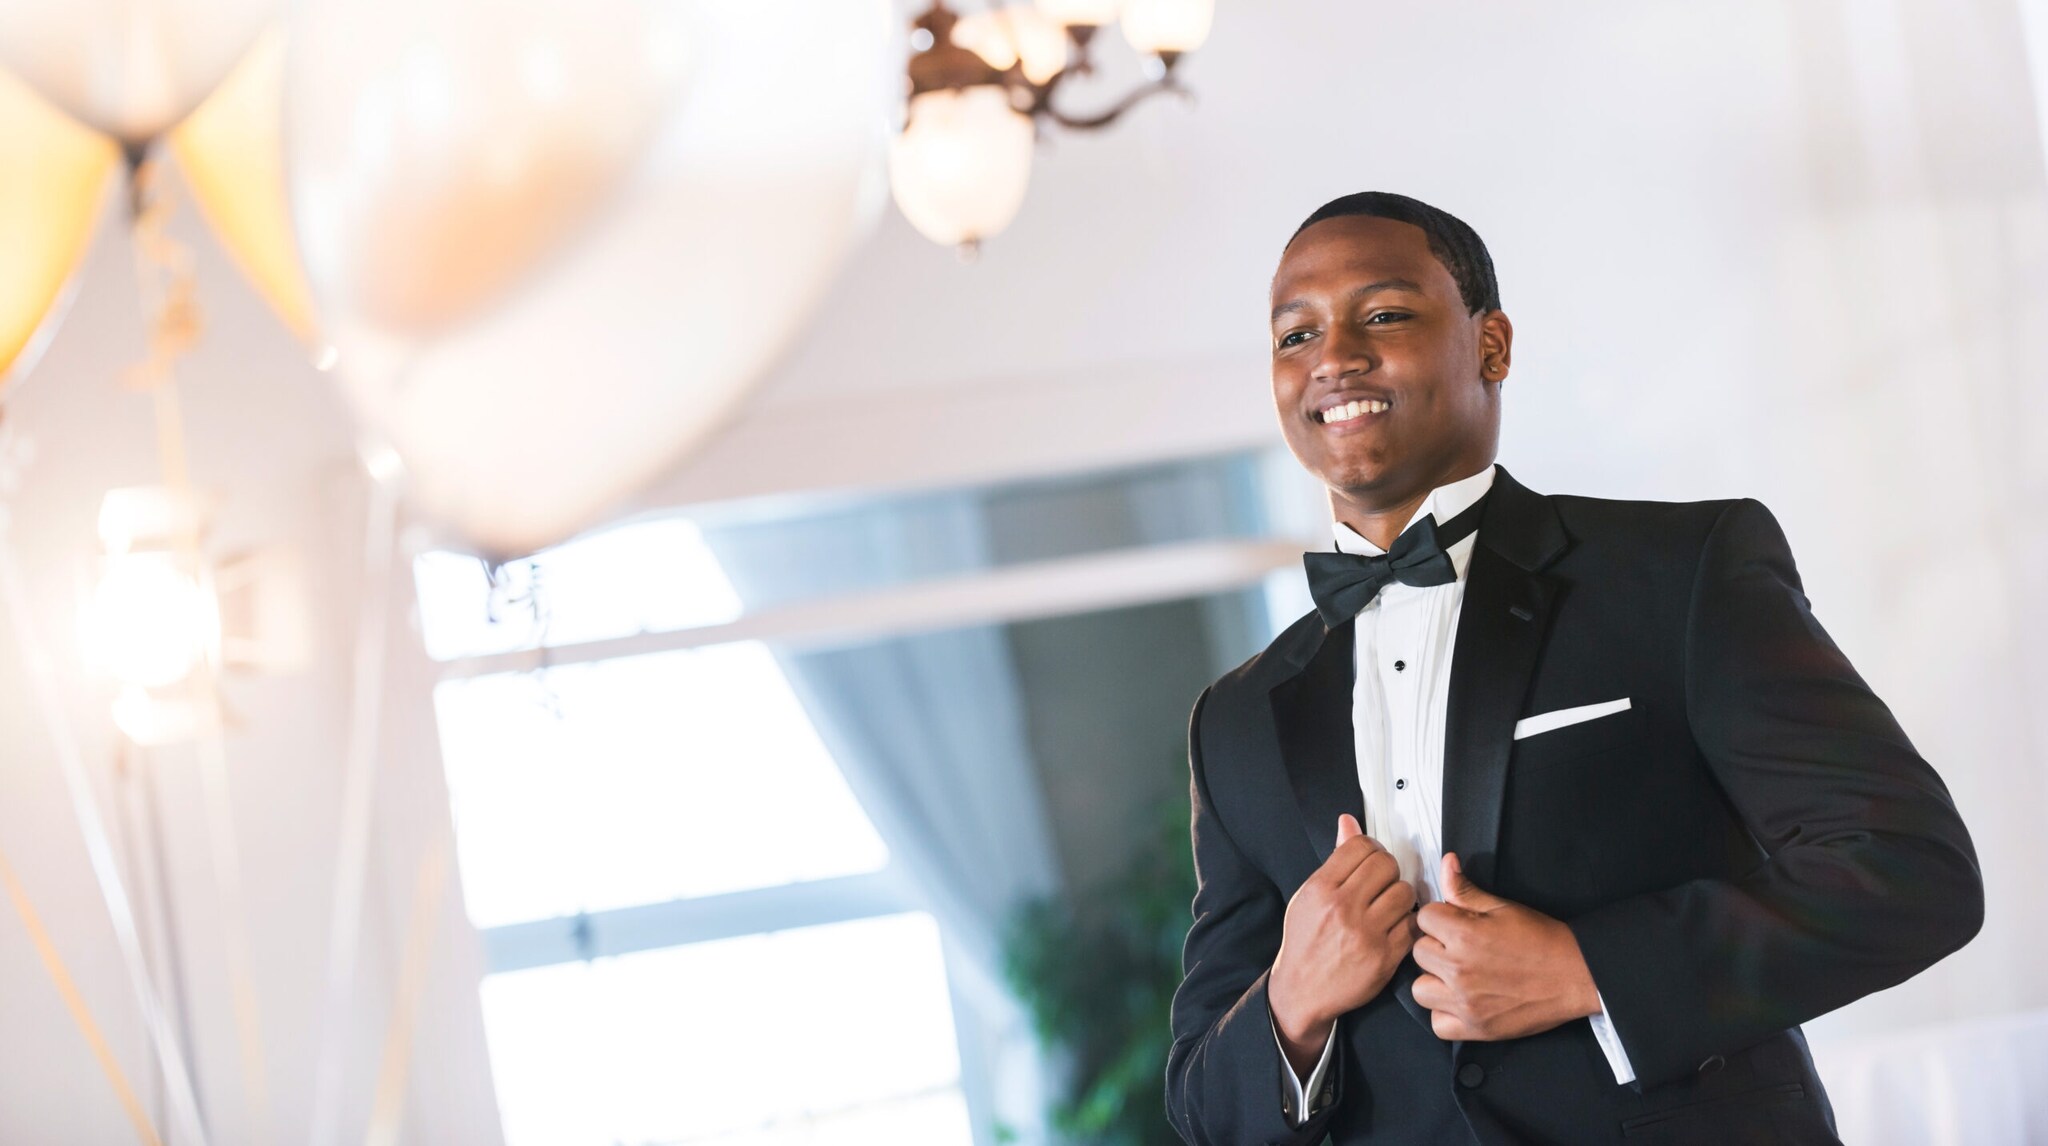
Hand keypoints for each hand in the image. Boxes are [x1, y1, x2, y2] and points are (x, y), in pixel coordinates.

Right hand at [1269, 814, 1419, 1068]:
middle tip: (1381, 883)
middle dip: (1387, 870)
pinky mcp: (1385, 956)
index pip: (1360, 846)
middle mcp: (1343, 908)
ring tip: (1388, 906)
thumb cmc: (1305, 941)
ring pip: (1403, 892)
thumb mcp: (1308, 896)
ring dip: (1400, 896)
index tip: (1370, 860)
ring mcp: (1366, 933)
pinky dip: (1406, 923)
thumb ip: (1334, 860)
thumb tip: (1349, 823)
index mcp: (1321, 889)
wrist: (1303, 990)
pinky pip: (1411, 924)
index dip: (1370, 849)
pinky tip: (1393, 926)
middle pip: (1386, 865)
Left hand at [1411, 852, 1601, 1041]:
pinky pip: (1437, 1024)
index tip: (1456, 924)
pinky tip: (1462, 1001)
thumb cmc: (1541, 939)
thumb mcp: (1502, 908)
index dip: (1440, 918)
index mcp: (1464, 935)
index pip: (1424, 918)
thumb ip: (1465, 890)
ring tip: (1458, 976)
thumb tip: (1446, 862)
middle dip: (1437, 947)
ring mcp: (1465, 1003)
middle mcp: (1459, 970)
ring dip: (1435, 981)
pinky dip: (1445, 1014)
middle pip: (1419, 952)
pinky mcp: (1475, 1029)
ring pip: (1420, 989)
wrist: (1576, 976)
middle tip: (1462, 949)